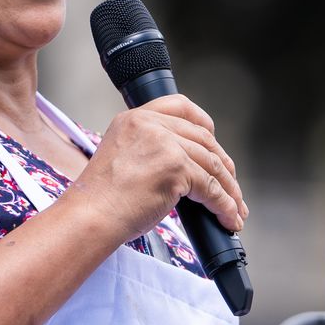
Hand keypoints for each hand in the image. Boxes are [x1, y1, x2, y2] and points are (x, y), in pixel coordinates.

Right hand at [70, 94, 246, 241]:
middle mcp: (150, 125)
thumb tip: (186, 168)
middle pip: (203, 139)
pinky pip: (211, 188)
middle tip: (231, 186)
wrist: (89, 217)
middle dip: (223, 165)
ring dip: (228, 190)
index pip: (180, 106)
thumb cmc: (100, 200)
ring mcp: (164, 144)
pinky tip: (227, 217)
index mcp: (134, 119)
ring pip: (211, 165)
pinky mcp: (176, 168)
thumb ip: (150, 151)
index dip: (204, 124)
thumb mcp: (122, 159)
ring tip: (235, 209)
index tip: (215, 141)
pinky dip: (224, 205)